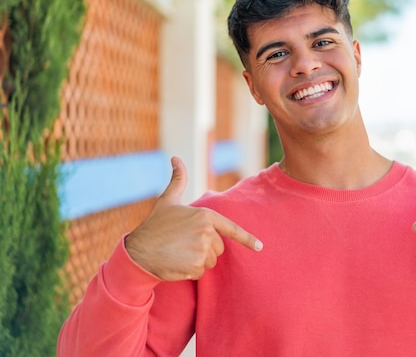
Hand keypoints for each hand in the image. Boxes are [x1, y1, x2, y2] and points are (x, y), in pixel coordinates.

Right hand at [125, 157, 262, 280]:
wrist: (138, 250)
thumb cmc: (154, 225)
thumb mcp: (167, 200)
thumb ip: (178, 180)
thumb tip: (176, 158)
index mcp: (205, 215)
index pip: (231, 229)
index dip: (247, 239)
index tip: (260, 247)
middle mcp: (207, 232)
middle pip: (219, 248)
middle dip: (205, 248)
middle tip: (184, 244)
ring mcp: (202, 250)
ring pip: (211, 261)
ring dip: (198, 261)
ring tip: (180, 252)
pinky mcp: (195, 266)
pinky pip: (201, 272)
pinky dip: (191, 271)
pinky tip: (177, 263)